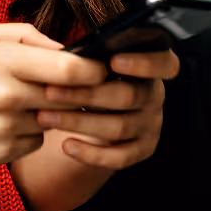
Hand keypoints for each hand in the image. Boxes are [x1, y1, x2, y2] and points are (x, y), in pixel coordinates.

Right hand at [0, 23, 107, 175]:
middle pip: (68, 97)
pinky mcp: (2, 154)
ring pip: (53, 120)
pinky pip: (35, 142)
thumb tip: (66, 48)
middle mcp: (5, 95)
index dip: (92, 70)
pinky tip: (3, 124)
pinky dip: (28, 133)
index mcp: (1, 60)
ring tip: (18, 103)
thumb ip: (26, 34)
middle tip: (67, 86)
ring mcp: (4, 128)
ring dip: (47, 113)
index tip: (97, 69)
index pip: (69, 68)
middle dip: (75, 93)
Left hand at [33, 48, 180, 168]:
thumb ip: (92, 56)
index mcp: (150, 66)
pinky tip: (66, 146)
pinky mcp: (142, 150)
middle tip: (50, 91)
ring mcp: (151, 124)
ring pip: (119, 127)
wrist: (98, 113)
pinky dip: (91, 153)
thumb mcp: (97, 61)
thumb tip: (67, 54)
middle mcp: (155, 95)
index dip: (144, 63)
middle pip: (129, 96)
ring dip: (77, 122)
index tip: (114, 61)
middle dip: (85, 94)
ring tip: (45, 116)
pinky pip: (120, 157)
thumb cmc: (93, 77)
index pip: (166, 63)